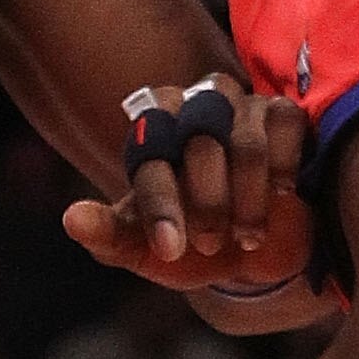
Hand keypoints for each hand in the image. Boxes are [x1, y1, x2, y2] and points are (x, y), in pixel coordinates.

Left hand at [64, 79, 316, 295]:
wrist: (253, 253)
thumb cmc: (192, 245)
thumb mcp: (145, 251)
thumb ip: (109, 235)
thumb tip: (73, 219)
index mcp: (151, 130)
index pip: (151, 154)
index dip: (161, 206)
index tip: (171, 250)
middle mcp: (193, 105)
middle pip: (200, 143)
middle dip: (208, 204)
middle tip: (210, 244)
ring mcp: (241, 106)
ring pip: (246, 144)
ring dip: (248, 200)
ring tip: (247, 236)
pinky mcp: (283, 114)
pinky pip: (286, 127)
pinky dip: (283, 170)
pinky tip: (280, 196)